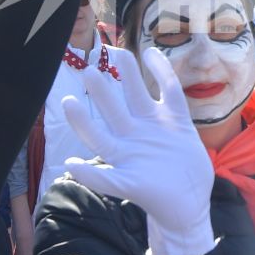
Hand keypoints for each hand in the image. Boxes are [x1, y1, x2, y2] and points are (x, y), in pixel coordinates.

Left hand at [61, 47, 215, 254]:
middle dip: (103, 91)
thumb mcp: (126, 188)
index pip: (95, 132)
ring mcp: (155, 125)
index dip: (81, 119)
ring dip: (130, 75)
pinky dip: (163, 73)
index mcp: (118, 152)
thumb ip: (100, 178)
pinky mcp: (177, 120)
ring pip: (139, 95)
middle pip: (115, 108)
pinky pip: (170, 92)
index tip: (67, 102)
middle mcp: (133, 135)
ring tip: (119, 52)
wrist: (188, 202)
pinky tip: (152, 54)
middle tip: (89, 71)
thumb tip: (69, 165)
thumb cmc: (155, 199)